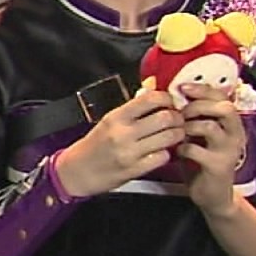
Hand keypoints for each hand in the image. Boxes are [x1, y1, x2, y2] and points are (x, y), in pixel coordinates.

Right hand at [52, 90, 185, 198]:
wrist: (77, 171)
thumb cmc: (95, 144)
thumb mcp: (110, 120)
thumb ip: (133, 104)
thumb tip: (152, 84)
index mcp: (117, 116)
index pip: (151, 98)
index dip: (167, 99)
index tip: (169, 103)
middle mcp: (123, 133)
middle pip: (166, 117)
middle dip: (178, 118)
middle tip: (177, 121)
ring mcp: (130, 152)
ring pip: (169, 137)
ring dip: (177, 135)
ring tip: (173, 135)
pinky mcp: (135, 170)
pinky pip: (163, 157)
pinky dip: (167, 153)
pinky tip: (161, 152)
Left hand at [177, 83, 248, 215]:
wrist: (212, 194)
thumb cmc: (200, 160)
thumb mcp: (196, 134)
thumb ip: (188, 116)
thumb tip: (166, 93)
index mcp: (230, 122)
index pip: (221, 96)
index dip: (202, 89)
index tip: (182, 88)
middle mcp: (235, 133)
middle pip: (223, 107)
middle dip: (197, 105)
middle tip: (180, 113)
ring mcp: (229, 149)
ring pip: (210, 126)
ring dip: (188, 126)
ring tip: (178, 132)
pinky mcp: (219, 166)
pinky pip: (197, 150)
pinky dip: (183, 148)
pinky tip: (177, 151)